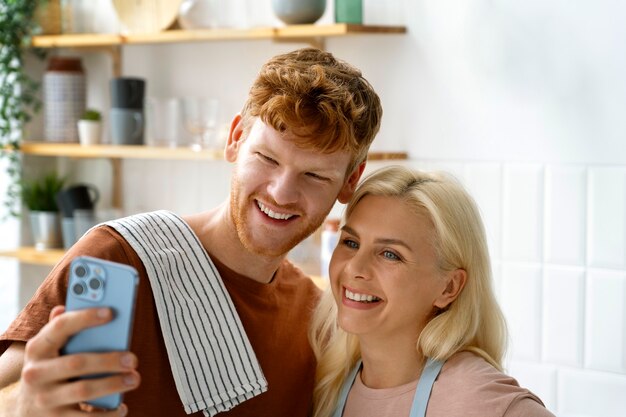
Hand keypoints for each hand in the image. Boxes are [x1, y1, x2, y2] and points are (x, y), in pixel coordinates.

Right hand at [16, 306, 139, 415]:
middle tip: (133, 358)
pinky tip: (123, 407)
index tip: (111, 312)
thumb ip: (59, 328)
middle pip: (77, 362)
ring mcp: (44, 399)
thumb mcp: (49, 350)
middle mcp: (36, 373)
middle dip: (108, 360)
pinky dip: (107, 414)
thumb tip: (63, 306)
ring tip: (135, 378)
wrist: (25, 411)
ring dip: (113, 384)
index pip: (60, 327)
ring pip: (83, 390)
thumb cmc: (49, 370)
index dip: (85, 317)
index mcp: (37, 349)